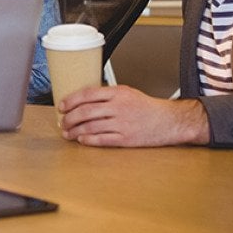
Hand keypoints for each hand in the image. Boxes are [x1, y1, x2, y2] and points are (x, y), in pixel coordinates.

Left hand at [59, 85, 209, 146]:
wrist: (170, 121)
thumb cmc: (148, 107)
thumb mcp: (127, 93)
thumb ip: (107, 95)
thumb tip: (83, 100)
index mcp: (118, 93)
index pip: (87, 94)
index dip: (71, 100)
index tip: (62, 106)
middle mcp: (119, 107)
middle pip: (85, 112)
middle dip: (69, 118)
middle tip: (63, 122)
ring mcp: (122, 123)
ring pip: (90, 127)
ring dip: (75, 131)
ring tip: (68, 133)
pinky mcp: (126, 138)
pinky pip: (102, 139)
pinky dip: (89, 140)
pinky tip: (82, 140)